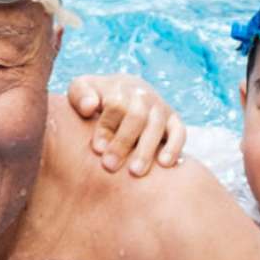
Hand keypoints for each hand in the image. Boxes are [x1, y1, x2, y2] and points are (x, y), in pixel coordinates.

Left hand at [68, 74, 185, 174]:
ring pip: (157, 126)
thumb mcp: (81, 90)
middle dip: (123, 142)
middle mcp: (143, 95)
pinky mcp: (174, 120)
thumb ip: (80, 95)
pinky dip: (174, 147)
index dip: (106, 127)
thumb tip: (89, 107)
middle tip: (110, 166)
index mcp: (119, 87)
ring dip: (146, 149)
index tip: (97, 149)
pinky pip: (179, 132)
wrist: (121, 93)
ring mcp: (160, 107)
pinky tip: (165, 164)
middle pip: (137, 116)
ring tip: (135, 171)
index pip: (116, 105)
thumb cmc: (94, 98)